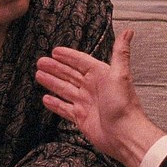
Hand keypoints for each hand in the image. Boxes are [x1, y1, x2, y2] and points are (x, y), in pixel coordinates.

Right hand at [35, 29, 165, 166]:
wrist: (124, 134)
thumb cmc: (124, 105)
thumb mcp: (120, 74)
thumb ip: (120, 53)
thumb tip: (128, 32)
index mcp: (101, 75)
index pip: (81, 61)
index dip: (68, 56)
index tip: (56, 51)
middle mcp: (92, 88)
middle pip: (69, 74)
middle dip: (55, 68)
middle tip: (41, 62)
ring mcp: (86, 103)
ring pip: (64, 89)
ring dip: (52, 82)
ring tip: (39, 75)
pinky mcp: (81, 118)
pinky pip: (64, 108)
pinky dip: (55, 103)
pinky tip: (46, 98)